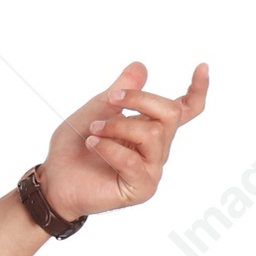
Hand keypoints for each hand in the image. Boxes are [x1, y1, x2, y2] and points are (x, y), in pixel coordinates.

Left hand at [39, 60, 208, 222]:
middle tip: (111, 100)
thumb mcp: (97, 109)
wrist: (54, 179)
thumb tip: (140, 67)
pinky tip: (92, 144)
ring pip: (152, 134)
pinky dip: (109, 148)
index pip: (185, 110)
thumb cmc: (74, 147)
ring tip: (93, 131)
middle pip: (170, 113)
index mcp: (151, 129)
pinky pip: (133, 161)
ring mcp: (151, 170)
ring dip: (118, 126)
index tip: (202, 67)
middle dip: (141, 100)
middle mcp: (156, 149)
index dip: (197, 90)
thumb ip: (121, 91)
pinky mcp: (140, 189)